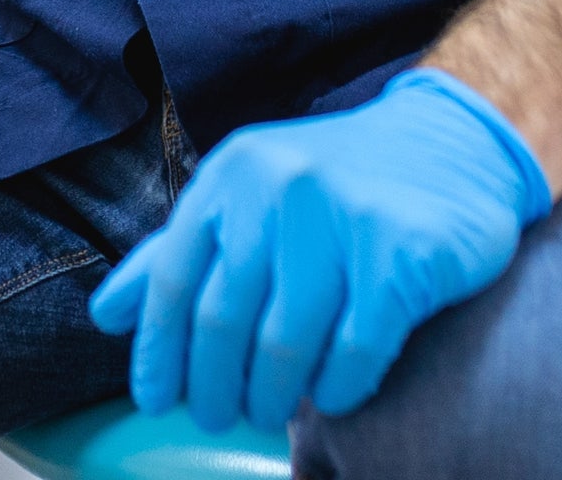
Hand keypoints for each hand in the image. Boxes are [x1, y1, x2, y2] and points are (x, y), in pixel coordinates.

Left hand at [89, 69, 552, 433]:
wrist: (456, 143)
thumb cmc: (339, 184)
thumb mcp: (249, 196)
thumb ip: (179, 251)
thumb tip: (105, 314)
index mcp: (233, 175)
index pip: (173, 279)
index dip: (158, 351)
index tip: (156, 401)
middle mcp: (279, 187)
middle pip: (222, 319)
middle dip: (212, 386)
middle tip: (217, 418)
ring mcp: (341, 216)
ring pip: (283, 344)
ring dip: (269, 396)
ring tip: (269, 414)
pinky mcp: (400, 252)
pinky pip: (353, 350)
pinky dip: (336, 389)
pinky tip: (332, 396)